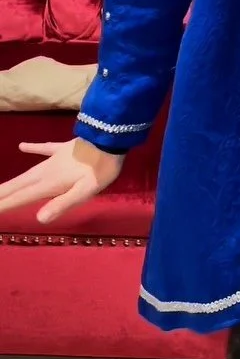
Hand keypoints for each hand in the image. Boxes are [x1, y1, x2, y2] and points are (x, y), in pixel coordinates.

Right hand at [0, 139, 123, 224]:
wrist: (110, 139)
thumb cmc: (100, 170)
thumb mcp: (84, 191)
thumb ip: (61, 204)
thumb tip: (39, 219)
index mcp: (48, 184)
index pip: (19, 198)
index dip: (2, 206)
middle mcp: (44, 172)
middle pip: (16, 186)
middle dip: (0, 195)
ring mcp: (52, 159)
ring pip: (25, 173)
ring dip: (10, 181)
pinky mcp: (62, 149)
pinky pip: (43, 148)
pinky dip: (32, 148)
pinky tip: (21, 146)